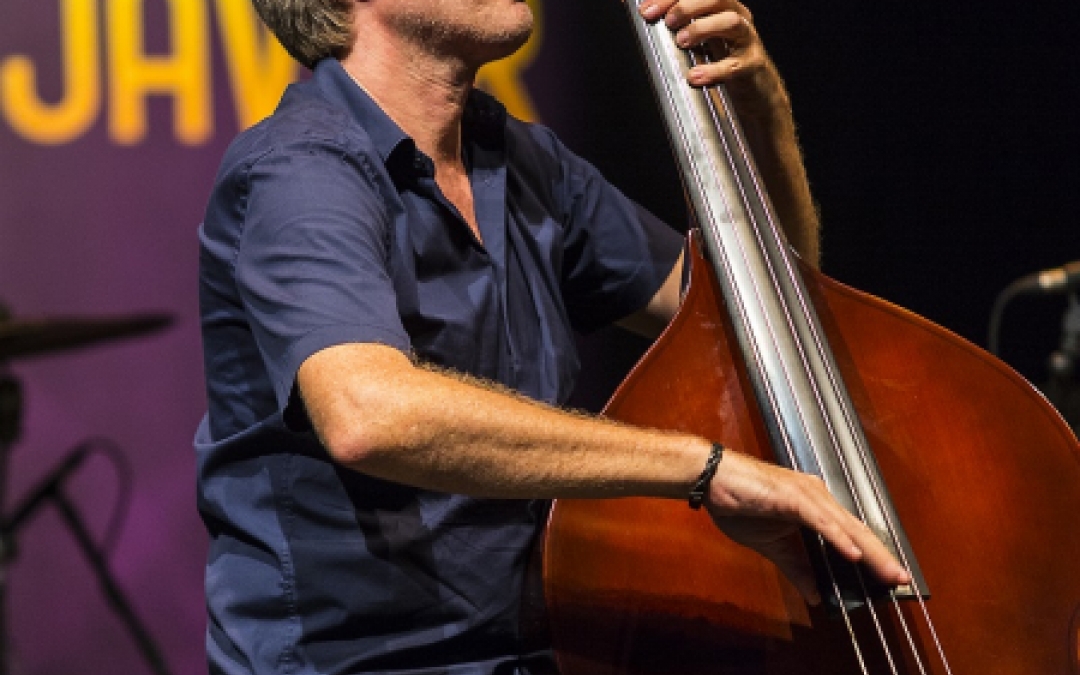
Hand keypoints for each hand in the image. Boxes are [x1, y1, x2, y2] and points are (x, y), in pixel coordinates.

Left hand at [638, 0, 765, 88]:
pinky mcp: (752, 65)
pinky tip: (695, 76)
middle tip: (667, 22)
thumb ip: (677, 27)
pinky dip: (713, 70)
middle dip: (686, 6)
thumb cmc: (724, 59)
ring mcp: (746, 39)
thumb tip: (645, 15)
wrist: (757, 89)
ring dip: (702, 28)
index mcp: (721, 7)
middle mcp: (737, 16)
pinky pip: (734, 65)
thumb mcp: (700, 39)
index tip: (646, 10)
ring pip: (730, 21)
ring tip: (681, 41)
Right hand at [704, 449, 911, 604]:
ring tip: (888, 572)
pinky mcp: (791, 497)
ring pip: (845, 526)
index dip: (872, 555)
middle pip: (856, 530)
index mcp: (813, 505)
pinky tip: (853, 554)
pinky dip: (838, 537)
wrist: (712, 477)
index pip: (850, 533)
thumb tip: (815, 594)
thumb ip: (796, 567)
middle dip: (881, 556)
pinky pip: (820, 520)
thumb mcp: (771, 544)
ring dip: (869, 551)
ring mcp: (806, 494)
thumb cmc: (737, 503)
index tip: (889, 576)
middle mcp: (816, 496)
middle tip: (902, 580)